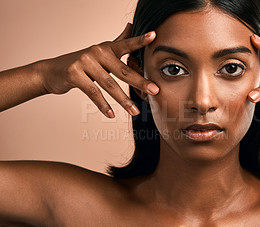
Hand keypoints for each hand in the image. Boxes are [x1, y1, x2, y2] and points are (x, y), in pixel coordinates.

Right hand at [40, 23, 157, 117]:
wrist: (52, 71)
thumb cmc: (82, 63)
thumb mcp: (101, 51)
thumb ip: (118, 41)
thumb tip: (132, 26)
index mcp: (106, 47)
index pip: (126, 44)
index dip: (140, 40)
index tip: (154, 36)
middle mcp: (97, 52)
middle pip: (123, 70)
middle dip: (141, 82)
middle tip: (156, 91)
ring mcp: (84, 62)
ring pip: (109, 84)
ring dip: (123, 100)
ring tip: (135, 112)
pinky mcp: (74, 74)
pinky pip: (93, 92)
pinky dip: (103, 105)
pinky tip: (112, 115)